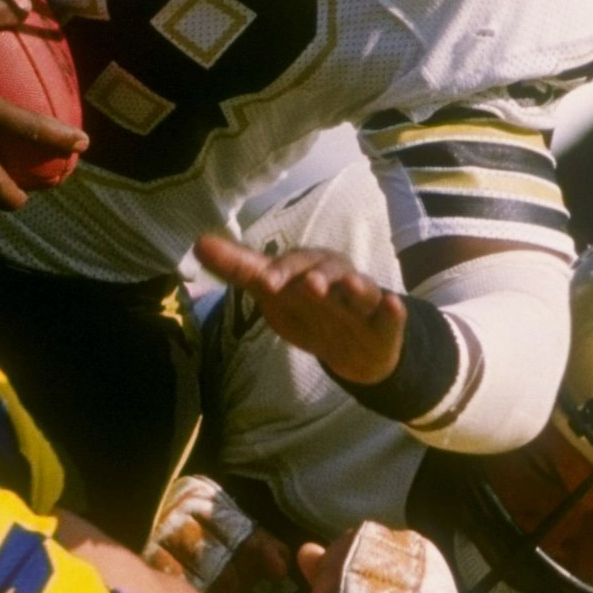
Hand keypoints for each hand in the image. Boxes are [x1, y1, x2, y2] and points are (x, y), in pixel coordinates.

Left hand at [195, 234, 406, 388]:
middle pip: (327, 271)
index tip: (263, 282)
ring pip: (360, 288)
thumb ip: (241, 270)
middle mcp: (337, 278)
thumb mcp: (274, 295)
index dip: (280, 272)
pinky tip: (392, 305)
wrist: (356, 349)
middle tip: (306, 286)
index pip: (291, 265)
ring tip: (342, 286)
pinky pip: (392, 314)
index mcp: (309, 269)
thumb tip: (199, 243)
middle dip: (316, 276)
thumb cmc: (311, 311)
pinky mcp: (386, 321)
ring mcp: (362, 299)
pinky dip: (392, 310)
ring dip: (352, 286)